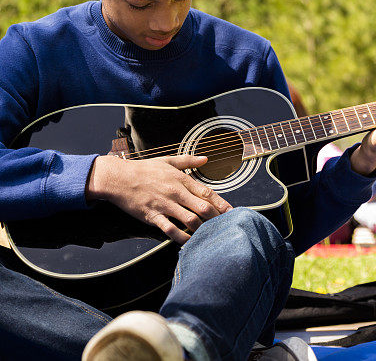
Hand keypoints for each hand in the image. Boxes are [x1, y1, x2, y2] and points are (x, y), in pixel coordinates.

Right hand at [87, 154, 232, 243]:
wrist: (118, 178)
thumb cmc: (143, 169)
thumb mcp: (168, 161)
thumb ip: (188, 160)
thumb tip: (205, 158)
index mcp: (181, 179)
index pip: (207, 193)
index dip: (222, 204)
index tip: (232, 212)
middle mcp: (176, 192)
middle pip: (203, 207)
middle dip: (216, 218)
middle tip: (225, 226)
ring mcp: (165, 205)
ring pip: (190, 219)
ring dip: (202, 229)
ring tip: (211, 236)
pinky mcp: (153, 216)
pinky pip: (170, 229)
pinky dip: (182, 237)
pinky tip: (189, 242)